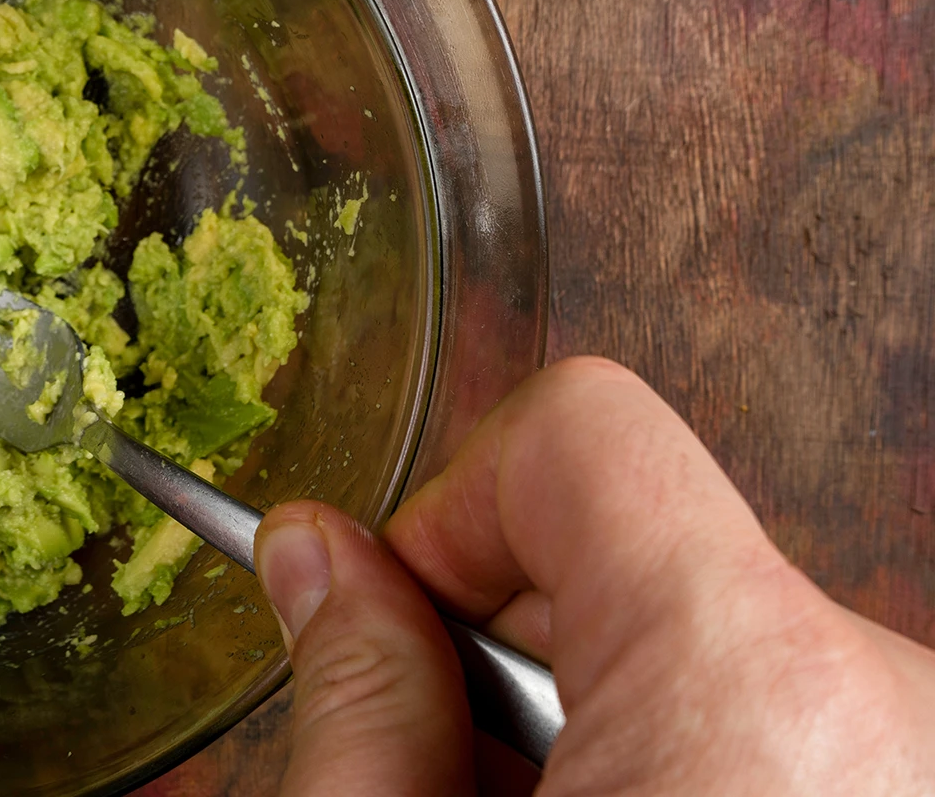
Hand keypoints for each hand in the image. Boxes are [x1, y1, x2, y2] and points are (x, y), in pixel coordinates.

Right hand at [253, 356, 934, 794]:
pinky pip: (786, 712)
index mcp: (743, 684)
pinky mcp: (920, 780)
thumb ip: (358, 696)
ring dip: (606, 712)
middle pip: (640, 541)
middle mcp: (880, 696)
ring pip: (707, 637)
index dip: (450, 510)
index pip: (577, 431)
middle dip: (519, 639)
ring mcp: (919, 746)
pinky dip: (698, 758)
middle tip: (466, 784)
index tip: (405, 628)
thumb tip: (318, 558)